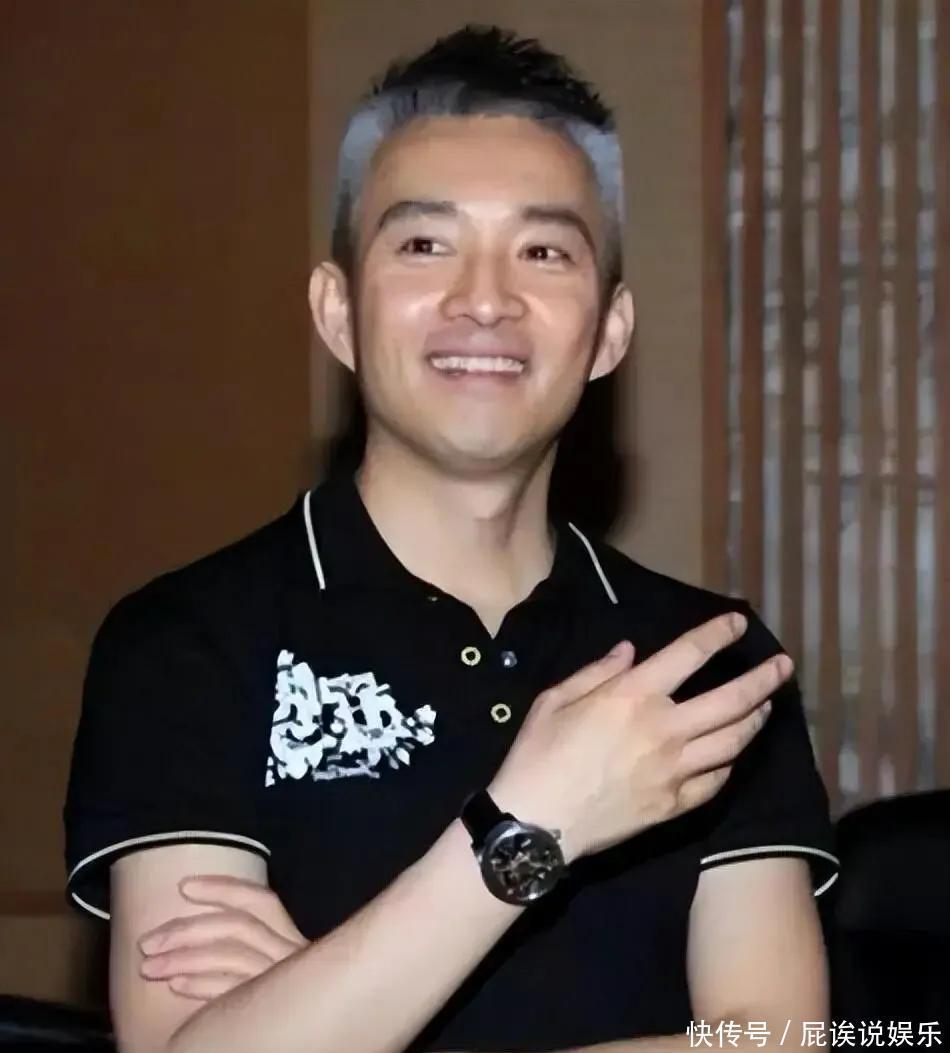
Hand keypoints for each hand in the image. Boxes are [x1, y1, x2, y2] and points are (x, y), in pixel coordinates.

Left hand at [138, 875, 307, 999]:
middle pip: (240, 927)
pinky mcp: (270, 1012)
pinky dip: (203, 984)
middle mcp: (292, 954)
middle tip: (147, 942)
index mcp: (290, 937)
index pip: (262, 901)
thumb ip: (240, 944)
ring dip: (185, 958)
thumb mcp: (263, 961)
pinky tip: (176, 985)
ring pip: (233, 956)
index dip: (225, 888)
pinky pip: (233, 991)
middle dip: (189, 929)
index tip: (183, 886)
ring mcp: (283, 981)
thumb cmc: (266, 999)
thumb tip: (189, 922)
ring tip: (149, 967)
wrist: (287, 1038)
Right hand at [489, 611, 790, 863]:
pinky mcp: (675, 805)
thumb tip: (631, 652)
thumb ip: (597, 672)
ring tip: (767, 706)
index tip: (738, 624)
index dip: (718, 635)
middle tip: (784, 667)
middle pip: (731, 700)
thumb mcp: (554, 700)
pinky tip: (734, 753)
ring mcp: (675, 770)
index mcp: (633, 695)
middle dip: (764, 680)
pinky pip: (717, 780)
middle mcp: (664, 728)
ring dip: (756, 719)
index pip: (689, 654)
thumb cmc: (538, 755)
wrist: (536, 824)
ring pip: (734, 741)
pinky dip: (730, 763)